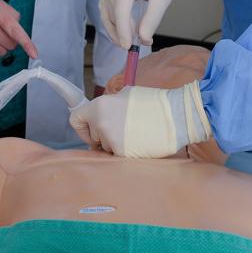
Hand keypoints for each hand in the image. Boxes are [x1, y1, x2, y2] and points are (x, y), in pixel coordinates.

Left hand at [69, 80, 211, 157]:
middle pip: (93, 136)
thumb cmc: (154, 103)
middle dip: (104, 136)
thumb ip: (109, 106)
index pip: (75, 120)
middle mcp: (101, 123)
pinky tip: (139, 143)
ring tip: (135, 134)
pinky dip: (126, 152)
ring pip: (105, 148)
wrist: (176, 115)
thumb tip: (100, 116)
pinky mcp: (123, 154)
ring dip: (116, 145)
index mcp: (99, 106)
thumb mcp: (126, 95)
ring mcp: (111, 140)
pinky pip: (117, 157)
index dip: (83, 127)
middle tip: (124, 130)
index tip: (92, 131)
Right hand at [100, 0, 190, 48]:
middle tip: (138, 44)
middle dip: (123, 32)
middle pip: (113, 14)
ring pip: (107, 15)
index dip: (122, 30)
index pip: (121, 9)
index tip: (128, 47)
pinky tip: (123, 32)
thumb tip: (143, 39)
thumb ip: (152, 19)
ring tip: (131, 40)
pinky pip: (106, 11)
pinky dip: (113, 23)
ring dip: (117, 30)